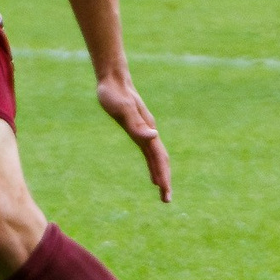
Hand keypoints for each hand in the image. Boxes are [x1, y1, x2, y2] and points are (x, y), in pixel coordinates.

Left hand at [95, 70, 171, 202]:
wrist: (113, 79)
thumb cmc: (114, 95)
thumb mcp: (123, 110)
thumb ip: (137, 125)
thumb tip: (154, 136)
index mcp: (147, 131)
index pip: (158, 158)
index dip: (162, 175)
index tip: (165, 192)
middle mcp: (149, 132)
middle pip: (161, 160)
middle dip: (165, 180)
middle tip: (166, 200)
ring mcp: (145, 130)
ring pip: (157, 157)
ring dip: (161, 174)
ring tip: (163, 190)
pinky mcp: (138, 128)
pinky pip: (149, 152)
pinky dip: (153, 165)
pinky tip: (151, 173)